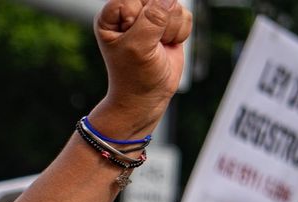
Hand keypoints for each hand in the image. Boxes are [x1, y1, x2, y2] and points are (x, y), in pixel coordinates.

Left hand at [94, 0, 192, 133]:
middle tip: (149, 45)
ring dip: (171, 30)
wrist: (147, 97)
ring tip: (157, 47)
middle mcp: (130, 12)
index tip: (132, 38)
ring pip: (174, 5)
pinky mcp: (169, 23)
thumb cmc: (134, 75)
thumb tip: (168, 0)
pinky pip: (185, 16)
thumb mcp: (138, 47)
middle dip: (159, 23)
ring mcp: (151, 16)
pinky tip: (167, 46)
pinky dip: (180, 33)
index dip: (137, 16)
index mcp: (112, 16)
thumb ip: (152, 19)